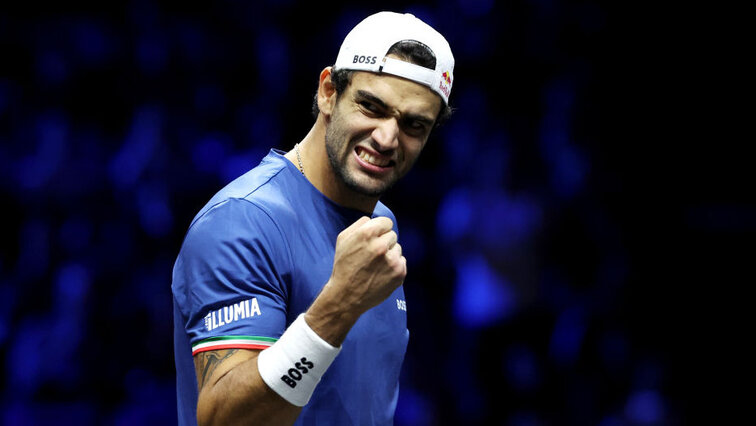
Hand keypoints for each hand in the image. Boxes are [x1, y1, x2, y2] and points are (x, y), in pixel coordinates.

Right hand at [305, 216, 406, 344]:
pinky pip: (402, 262)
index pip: (387, 222)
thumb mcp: (343, 239)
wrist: (347, 295)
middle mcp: (381, 246)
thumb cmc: (344, 266)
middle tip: (372, 254)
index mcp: (367, 234)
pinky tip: (381, 273)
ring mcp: (392, 260)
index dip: (380, 229)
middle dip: (384, 242)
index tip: (375, 238)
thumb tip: (373, 219)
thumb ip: (359, 224)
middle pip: (393, 235)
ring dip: (390, 254)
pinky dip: (394, 266)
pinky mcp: (399, 273)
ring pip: (398, 248)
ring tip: (376, 265)